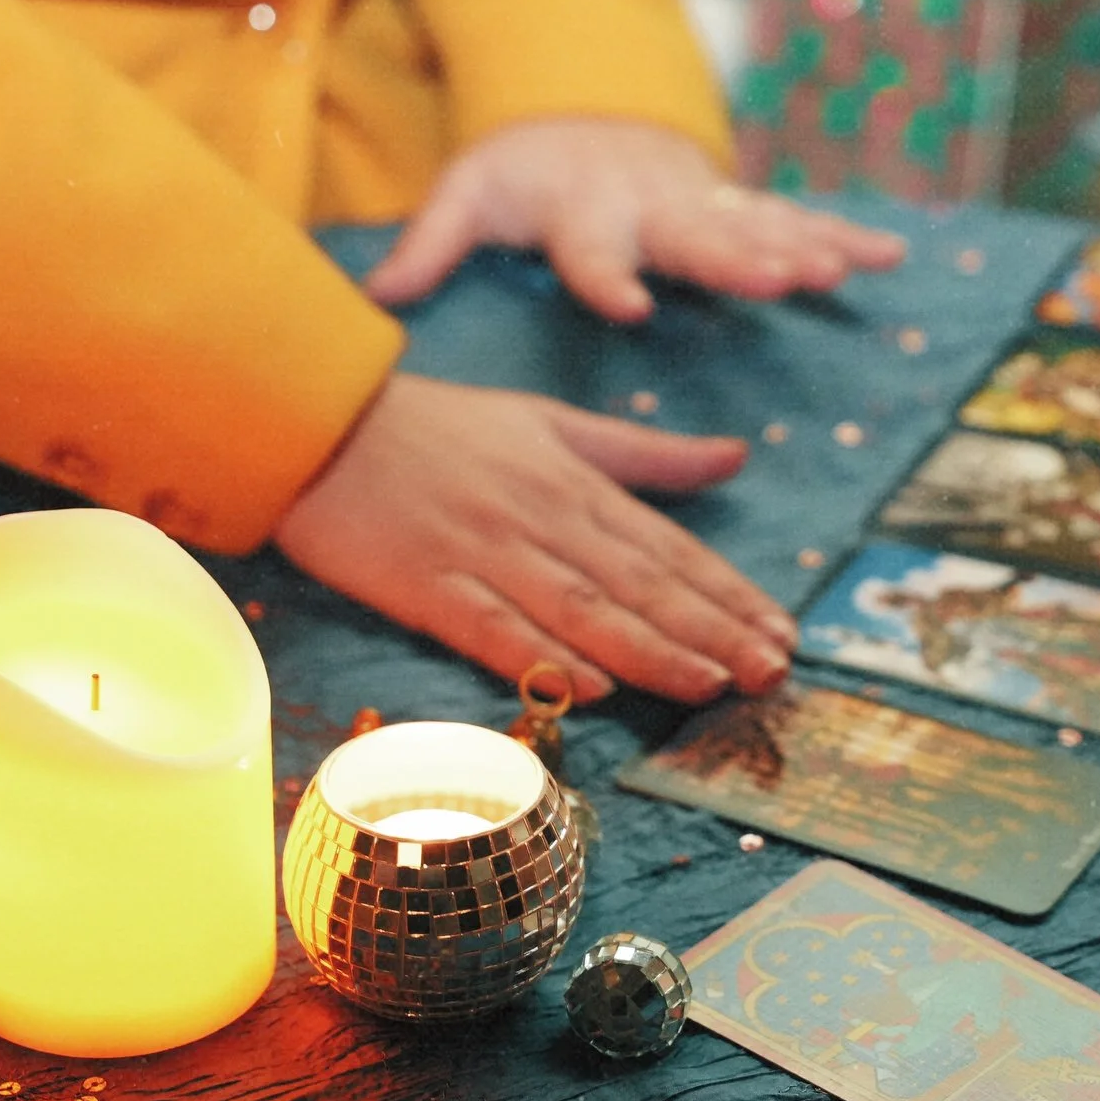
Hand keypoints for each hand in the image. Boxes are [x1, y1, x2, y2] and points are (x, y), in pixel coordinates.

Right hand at [272, 372, 795, 703]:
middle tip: (772, 673)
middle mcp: (541, 516)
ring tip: (709, 684)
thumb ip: (643, 453)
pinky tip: (586, 686)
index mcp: (574, 481)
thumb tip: (735, 456)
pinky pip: (489, 625)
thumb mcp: (549, 422)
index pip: (668, 546)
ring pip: (581, 607)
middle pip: (640, 582)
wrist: (316, 414)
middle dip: (712, 630)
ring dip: (650, 649)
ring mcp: (483, 551)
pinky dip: (538, 654)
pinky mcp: (423, 583)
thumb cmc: (433, 424)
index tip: (783, 632)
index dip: (729, 593)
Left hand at [362, 118, 906, 320]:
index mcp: (583, 211)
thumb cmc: (522, 170)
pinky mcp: (735, 206)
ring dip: (799, 248)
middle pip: (694, 236)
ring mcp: (700, 203)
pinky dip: (843, 237)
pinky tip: (889, 257)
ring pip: (754, 228)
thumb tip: (369, 296)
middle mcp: (650, 205)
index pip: (592, 250)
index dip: (608, 276)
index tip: (629, 304)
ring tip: (838, 271)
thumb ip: (429, 244)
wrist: (582, 111)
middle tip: (780, 278)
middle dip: (737, 258)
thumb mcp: (468, 193)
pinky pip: (795, 222)